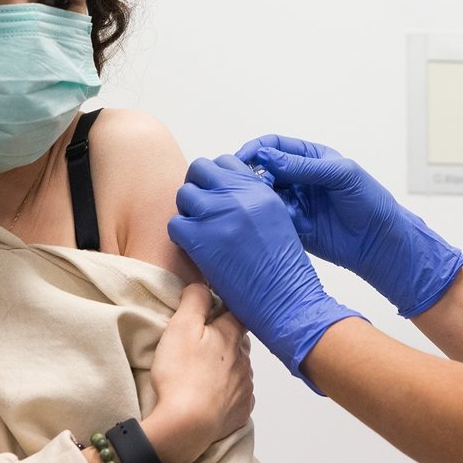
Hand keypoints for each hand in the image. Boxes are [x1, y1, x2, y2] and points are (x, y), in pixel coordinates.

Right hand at [142, 283, 252, 462]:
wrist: (187, 424)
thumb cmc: (181, 373)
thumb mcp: (181, 326)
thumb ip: (195, 300)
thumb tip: (203, 284)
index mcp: (231, 336)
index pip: (238, 313)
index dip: (230, 308)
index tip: (220, 308)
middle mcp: (244, 360)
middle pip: (239, 342)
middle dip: (226, 340)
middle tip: (205, 344)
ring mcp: (245, 386)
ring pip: (240, 369)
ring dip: (227, 368)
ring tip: (204, 374)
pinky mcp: (241, 411)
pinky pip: (238, 397)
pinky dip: (227, 394)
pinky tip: (212, 397)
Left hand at [167, 155, 362, 391]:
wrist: (286, 299)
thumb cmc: (284, 269)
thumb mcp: (277, 220)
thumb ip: (252, 202)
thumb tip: (226, 197)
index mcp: (260, 189)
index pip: (225, 162)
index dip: (216, 178)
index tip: (216, 195)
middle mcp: (240, 195)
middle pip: (200, 169)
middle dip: (197, 186)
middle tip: (200, 209)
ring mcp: (219, 215)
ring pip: (184, 194)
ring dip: (187, 211)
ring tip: (198, 231)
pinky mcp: (202, 239)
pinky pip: (175, 224)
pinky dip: (180, 236)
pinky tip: (194, 248)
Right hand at [236, 135, 462, 316]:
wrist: (380, 242)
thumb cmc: (368, 200)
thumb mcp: (340, 175)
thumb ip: (303, 166)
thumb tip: (266, 157)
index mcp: (310, 157)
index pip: (273, 145)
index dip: (255, 149)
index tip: (241, 158)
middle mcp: (298, 178)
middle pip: (262, 170)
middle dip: (251, 175)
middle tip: (249, 185)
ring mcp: (293, 202)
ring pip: (262, 195)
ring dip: (257, 198)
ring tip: (261, 204)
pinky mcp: (291, 226)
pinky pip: (270, 219)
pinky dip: (265, 218)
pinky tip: (269, 222)